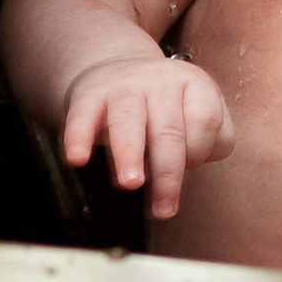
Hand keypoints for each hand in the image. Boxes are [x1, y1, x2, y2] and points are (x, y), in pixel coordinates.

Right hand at [60, 56, 234, 220]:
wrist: (117, 71)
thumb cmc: (165, 110)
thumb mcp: (195, 116)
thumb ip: (204, 145)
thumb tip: (179, 180)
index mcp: (194, 84)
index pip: (205, 122)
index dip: (198, 152)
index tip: (188, 169)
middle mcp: (161, 80)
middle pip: (168, 131)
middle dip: (168, 173)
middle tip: (163, 209)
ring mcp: (124, 85)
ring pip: (128, 121)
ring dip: (129, 155)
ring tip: (130, 184)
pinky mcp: (89, 94)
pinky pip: (83, 116)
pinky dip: (78, 138)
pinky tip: (77, 159)